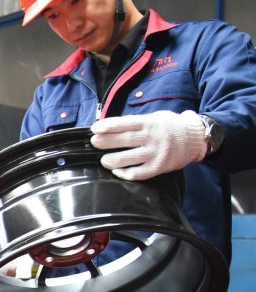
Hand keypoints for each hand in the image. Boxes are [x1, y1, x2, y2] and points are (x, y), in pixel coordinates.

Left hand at [90, 110, 206, 180]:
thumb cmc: (170, 126)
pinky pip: (138, 173)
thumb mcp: (154, 118)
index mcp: (149, 122)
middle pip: (124, 140)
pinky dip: (125, 173)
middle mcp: (152, 137)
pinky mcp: (159, 167)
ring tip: (104, 160)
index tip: (95, 129)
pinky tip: (117, 171)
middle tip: (94, 143)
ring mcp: (156, 153)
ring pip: (128, 158)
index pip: (124, 124)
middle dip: (105, 142)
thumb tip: (109, 128)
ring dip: (112, 160)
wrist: (196, 138)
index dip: (107, 126)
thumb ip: (135, 123)